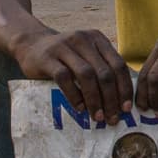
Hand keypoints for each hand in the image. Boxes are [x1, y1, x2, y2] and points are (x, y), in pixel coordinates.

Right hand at [13, 26, 134, 120]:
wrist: (31, 44)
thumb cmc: (65, 56)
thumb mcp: (86, 55)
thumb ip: (102, 68)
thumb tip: (122, 100)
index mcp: (97, 39)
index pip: (118, 64)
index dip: (125, 88)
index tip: (126, 108)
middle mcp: (83, 39)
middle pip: (104, 72)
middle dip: (111, 98)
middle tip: (113, 118)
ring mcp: (64, 47)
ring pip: (86, 75)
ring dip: (94, 99)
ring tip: (98, 116)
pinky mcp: (47, 58)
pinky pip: (64, 78)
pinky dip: (74, 95)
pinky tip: (79, 108)